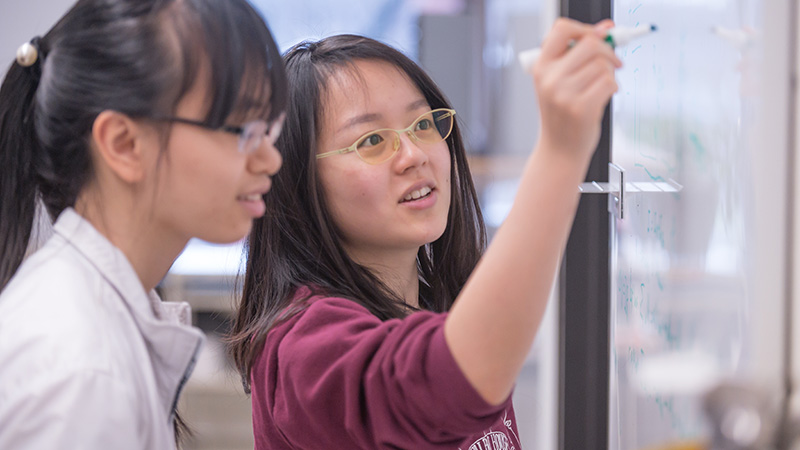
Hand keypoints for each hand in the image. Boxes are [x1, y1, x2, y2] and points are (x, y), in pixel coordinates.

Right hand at [532, 18, 621, 161]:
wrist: (559, 150)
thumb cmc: (563, 113)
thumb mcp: (559, 80)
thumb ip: (579, 53)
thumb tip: (606, 27)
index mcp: (541, 67)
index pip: (562, 29)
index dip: (585, 28)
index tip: (597, 36)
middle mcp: (550, 79)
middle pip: (590, 44)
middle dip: (607, 51)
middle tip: (613, 62)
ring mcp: (564, 94)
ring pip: (603, 65)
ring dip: (610, 73)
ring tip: (601, 87)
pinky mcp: (582, 108)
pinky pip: (609, 83)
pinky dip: (613, 87)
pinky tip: (603, 97)